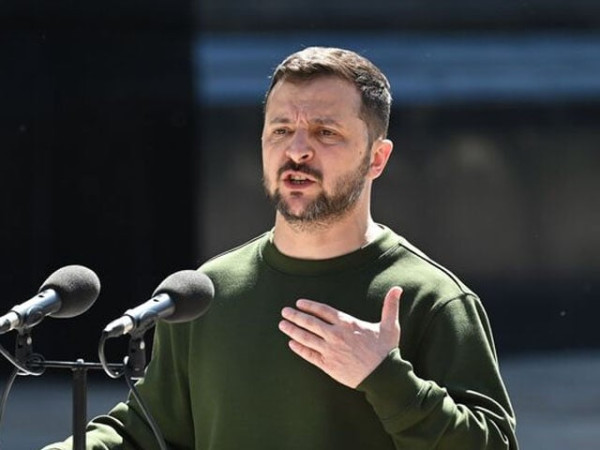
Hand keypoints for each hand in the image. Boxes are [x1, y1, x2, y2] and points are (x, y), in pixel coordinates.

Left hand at [278, 286, 402, 388]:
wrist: (384, 376)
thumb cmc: (387, 350)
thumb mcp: (390, 325)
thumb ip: (390, 306)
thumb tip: (398, 289)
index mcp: (347, 323)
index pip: (323, 311)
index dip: (310, 306)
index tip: (299, 303)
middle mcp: (336, 335)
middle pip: (310, 322)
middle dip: (295, 316)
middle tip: (284, 311)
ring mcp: (330, 350)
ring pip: (306, 338)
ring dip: (292, 331)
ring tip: (282, 325)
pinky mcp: (328, 365)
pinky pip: (310, 355)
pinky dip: (299, 349)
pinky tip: (291, 344)